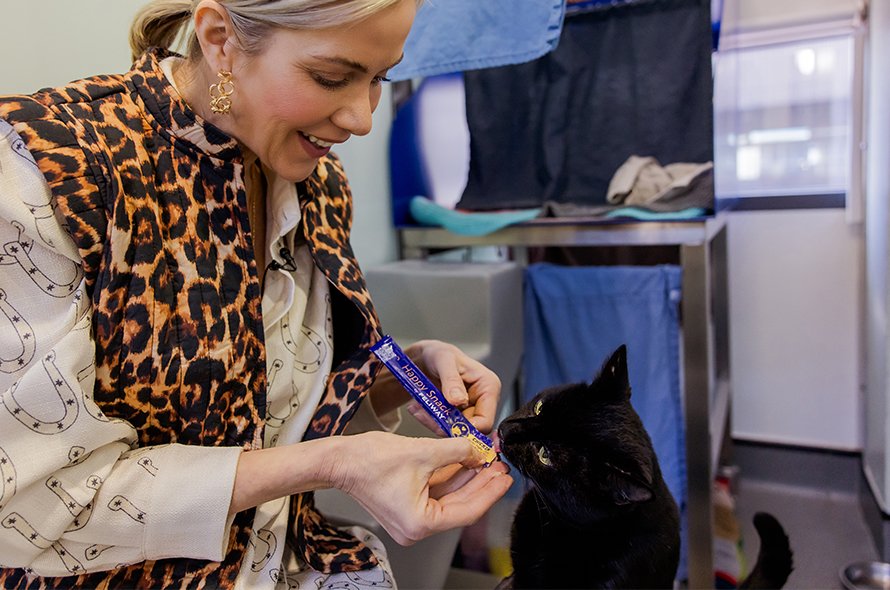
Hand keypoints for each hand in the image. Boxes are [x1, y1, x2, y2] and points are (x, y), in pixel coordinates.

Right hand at [331, 431, 511, 545]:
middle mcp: (416, 527)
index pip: (467, 509)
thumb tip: (479, 450)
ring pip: (449, 496)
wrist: (338, 459)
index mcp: (420, 523)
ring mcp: (411, 517)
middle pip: (460, 504)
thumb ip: (457, 451)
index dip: (490, 491)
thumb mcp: (422, 452)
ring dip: (467, 477)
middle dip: (481, 481)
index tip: (505, 476)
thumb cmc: (368, 460)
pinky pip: (436, 491)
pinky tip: (466, 460)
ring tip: (486, 458)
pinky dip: (451, 476)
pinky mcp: (407, 504)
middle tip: (499, 463)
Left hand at [401, 339, 500, 435]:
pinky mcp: (455, 414)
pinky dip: (430, 420)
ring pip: (454, 430)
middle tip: (426, 415)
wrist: (426, 358)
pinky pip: (444, 426)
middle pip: (469, 429)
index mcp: (488, 386)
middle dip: (447, 425)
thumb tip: (459, 400)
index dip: (468, 429)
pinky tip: (419, 408)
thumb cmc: (439, 354)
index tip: (446, 425)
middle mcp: (481, 400)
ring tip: (418, 408)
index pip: (485, 421)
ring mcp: (468, 409)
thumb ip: (451, 380)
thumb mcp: (444, 360)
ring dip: (435, 422)